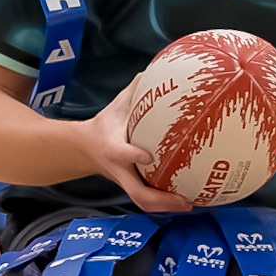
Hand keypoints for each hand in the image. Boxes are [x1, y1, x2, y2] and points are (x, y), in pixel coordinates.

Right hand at [83, 78, 192, 214]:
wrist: (83, 149)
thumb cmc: (105, 126)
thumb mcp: (117, 105)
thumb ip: (137, 90)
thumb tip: (158, 67)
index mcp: (112, 148)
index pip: (122, 153)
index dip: (134, 156)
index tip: (149, 155)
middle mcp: (119, 170)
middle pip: (137, 193)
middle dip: (160, 199)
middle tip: (185, 199)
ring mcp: (125, 182)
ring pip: (143, 202)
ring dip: (167, 207)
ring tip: (193, 204)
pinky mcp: (131, 187)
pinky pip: (148, 199)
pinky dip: (167, 203)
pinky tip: (190, 199)